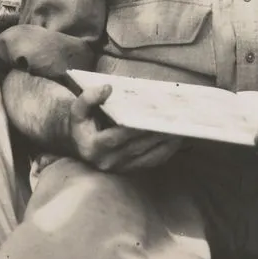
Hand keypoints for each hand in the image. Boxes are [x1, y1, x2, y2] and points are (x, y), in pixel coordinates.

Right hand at [68, 84, 182, 172]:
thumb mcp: (77, 109)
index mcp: (93, 147)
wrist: (79, 144)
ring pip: (148, 155)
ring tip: (181, 127)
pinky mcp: (130, 170)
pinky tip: (177, 139)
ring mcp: (120, 168)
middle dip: (155, 132)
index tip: (150, 115)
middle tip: (174, 118)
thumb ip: (88, 98)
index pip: (116, 137)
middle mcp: (107, 161)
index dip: (133, 127)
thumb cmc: (80, 124)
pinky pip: (151, 162)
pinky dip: (166, 151)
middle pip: (137, 146)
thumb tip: (108, 88)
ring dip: (165, 142)